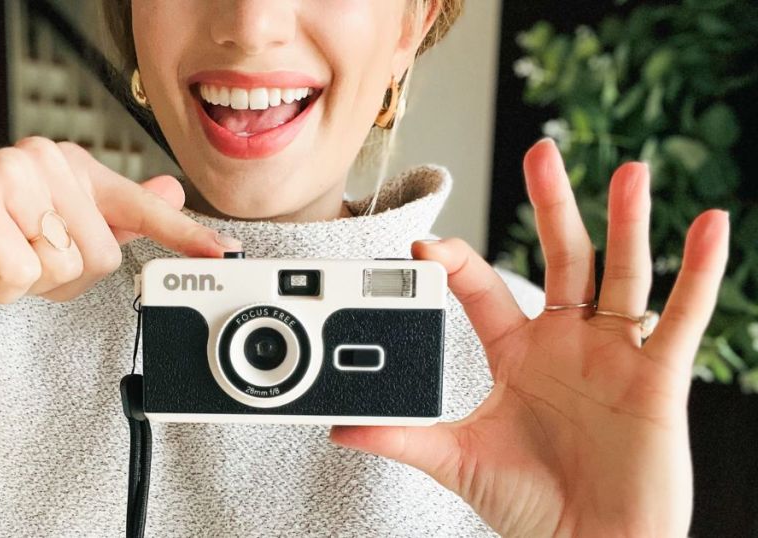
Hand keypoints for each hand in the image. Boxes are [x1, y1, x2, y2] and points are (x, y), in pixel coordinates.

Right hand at [0, 137, 236, 323]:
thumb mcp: (61, 236)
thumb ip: (118, 216)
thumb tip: (172, 188)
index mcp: (72, 166)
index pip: (138, 206)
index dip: (182, 234)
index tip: (222, 253)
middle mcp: (44, 160)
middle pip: (102, 253)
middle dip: (63, 277)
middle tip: (22, 261)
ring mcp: (8, 174)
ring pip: (64, 264)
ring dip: (31, 283)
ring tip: (0, 261)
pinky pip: (23, 273)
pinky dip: (0, 287)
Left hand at [330, 139, 729, 536]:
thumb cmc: (531, 505)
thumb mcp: (459, 460)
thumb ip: (404, 438)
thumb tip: (342, 427)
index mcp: (517, 352)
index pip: (484, 288)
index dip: (456, 263)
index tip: (424, 245)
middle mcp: (567, 341)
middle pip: (561, 258)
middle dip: (552, 206)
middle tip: (541, 151)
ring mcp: (614, 353)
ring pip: (622, 273)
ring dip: (629, 222)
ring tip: (630, 172)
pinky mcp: (658, 376)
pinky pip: (685, 316)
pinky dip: (700, 272)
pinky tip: (712, 225)